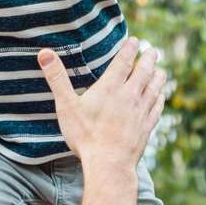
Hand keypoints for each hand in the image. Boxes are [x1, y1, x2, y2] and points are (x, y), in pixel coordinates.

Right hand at [37, 38, 166, 170]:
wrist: (109, 164)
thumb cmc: (85, 135)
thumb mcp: (66, 105)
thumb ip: (57, 78)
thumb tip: (44, 53)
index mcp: (110, 88)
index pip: (124, 61)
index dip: (130, 49)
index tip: (135, 40)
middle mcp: (130, 96)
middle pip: (144, 72)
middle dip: (149, 59)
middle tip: (153, 51)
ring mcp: (141, 112)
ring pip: (155, 88)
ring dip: (159, 77)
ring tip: (161, 70)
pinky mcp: (146, 127)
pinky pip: (157, 108)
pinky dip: (160, 99)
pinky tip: (160, 97)